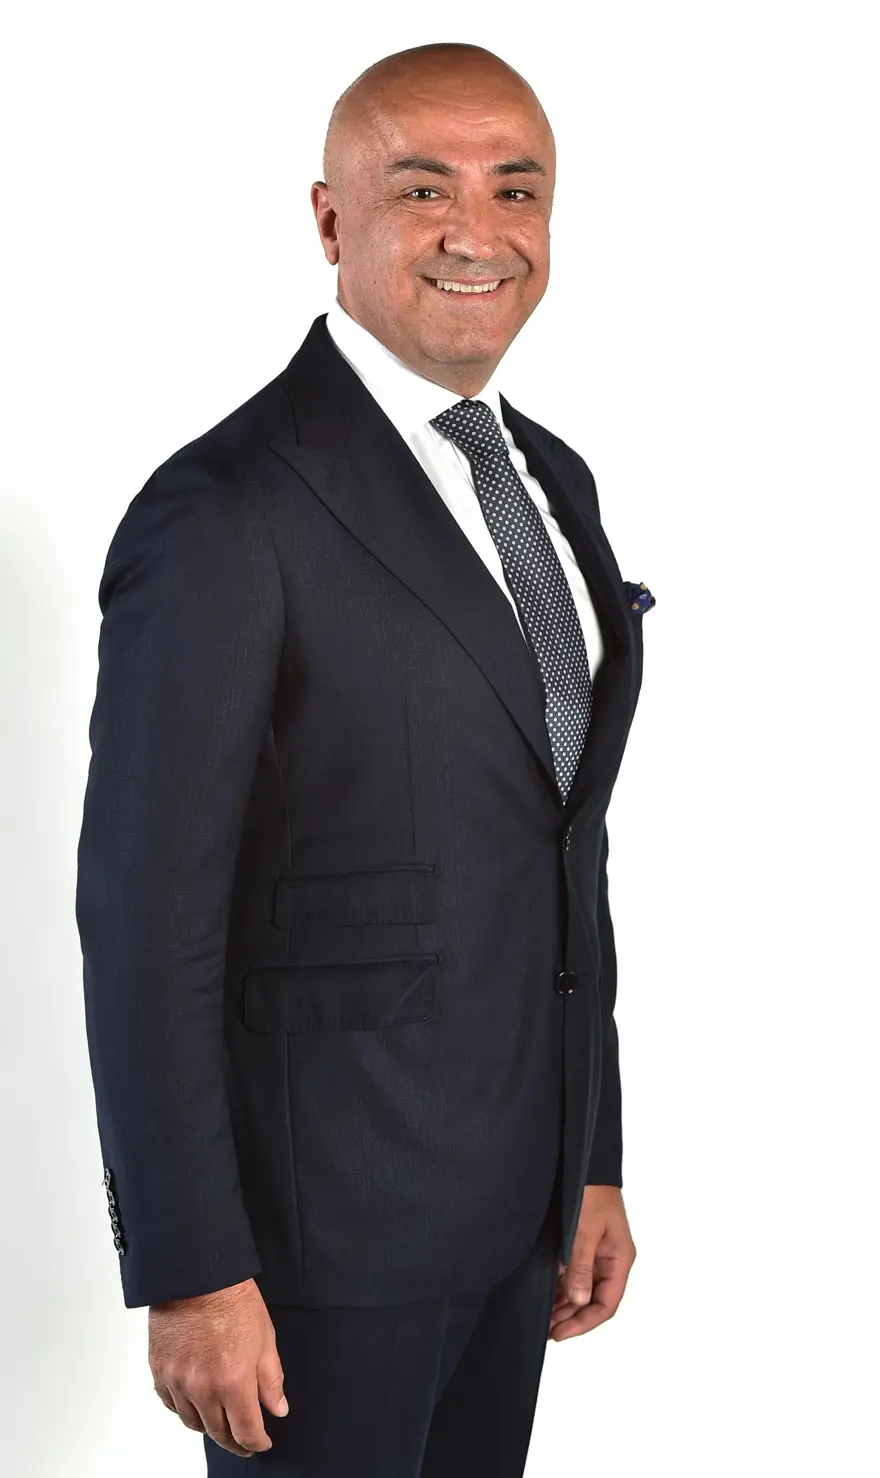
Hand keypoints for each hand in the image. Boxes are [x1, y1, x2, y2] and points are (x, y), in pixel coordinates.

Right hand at [149, 1277, 287, 1455]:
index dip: (256, 1442)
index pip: (245, 1431)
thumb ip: (271, 1380)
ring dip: (209, 1427)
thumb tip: (277, 1409)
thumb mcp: (265, 1339)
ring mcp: (177, 1381)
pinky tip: (195, 1405)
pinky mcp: (159, 1370)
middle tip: (244, 1441)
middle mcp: (202, 1389)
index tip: (262, 1442)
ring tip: (221, 1423)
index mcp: (233, 1382)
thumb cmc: (233, 1299)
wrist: (197, 1274)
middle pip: (218, 1432)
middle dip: (234, 1441)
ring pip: (192, 1422)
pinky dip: (184, 1410)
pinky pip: (170, 1404)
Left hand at [548, 1186, 635, 1340]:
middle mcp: (610, 1261)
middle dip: (573, 1318)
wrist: (585, 1164)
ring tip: (546, 1320)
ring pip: (584, 1291)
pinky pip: (576, 1276)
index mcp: (619, 1259)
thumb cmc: (591, 1192)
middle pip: (595, 1301)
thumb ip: (581, 1266)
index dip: (584, 1323)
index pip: (606, 1303)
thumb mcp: (585, 1230)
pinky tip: (549, 1298)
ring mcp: (597, 1254)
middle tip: (549, 1331)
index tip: (561, 1333)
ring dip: (567, 1307)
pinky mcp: (583, 1246)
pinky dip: (563, 1289)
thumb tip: (578, 1301)